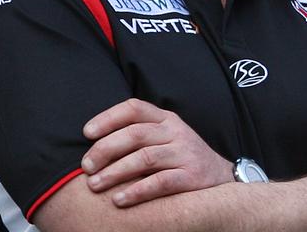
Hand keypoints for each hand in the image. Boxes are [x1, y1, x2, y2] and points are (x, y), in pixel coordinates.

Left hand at [81, 98, 232, 207]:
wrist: (219, 177)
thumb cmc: (180, 158)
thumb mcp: (164, 137)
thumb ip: (138, 134)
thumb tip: (93, 143)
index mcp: (166, 119)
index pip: (134, 108)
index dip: (108, 118)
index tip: (87, 133)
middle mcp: (175, 132)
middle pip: (135, 134)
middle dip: (105, 149)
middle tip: (86, 166)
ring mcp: (185, 153)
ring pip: (145, 158)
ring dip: (115, 171)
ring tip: (95, 184)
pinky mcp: (191, 176)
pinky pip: (160, 182)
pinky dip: (137, 191)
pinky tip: (119, 199)